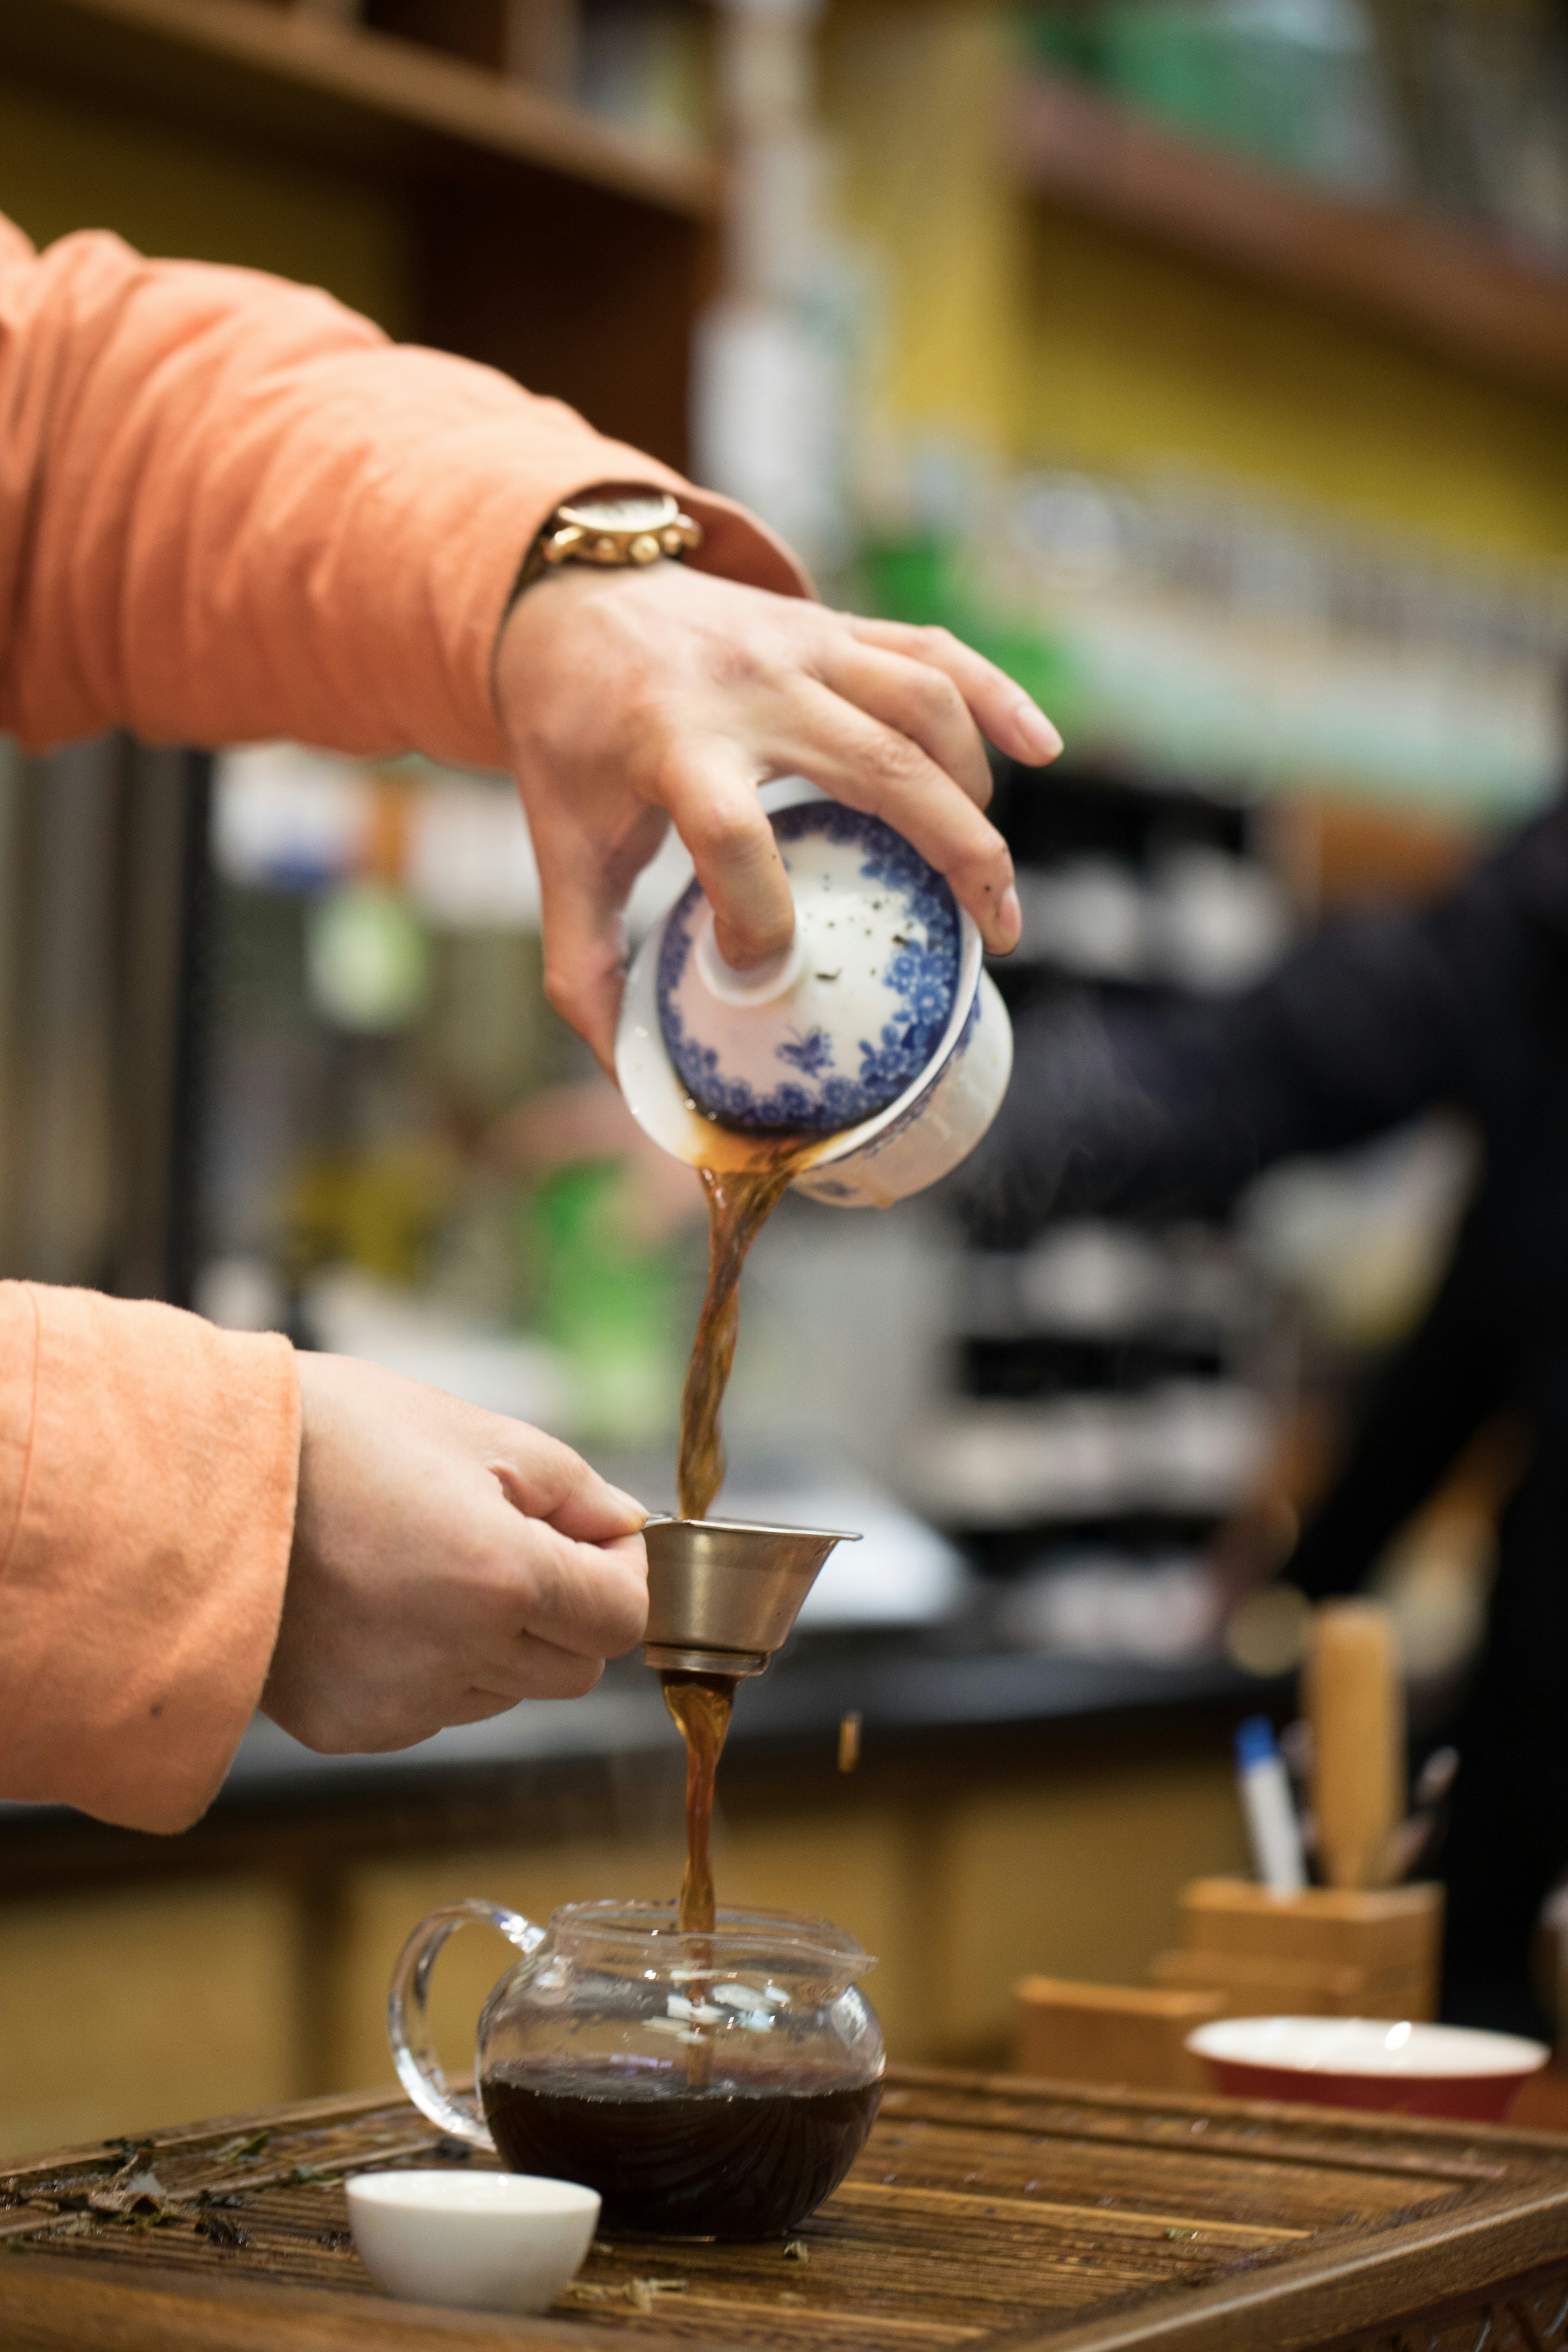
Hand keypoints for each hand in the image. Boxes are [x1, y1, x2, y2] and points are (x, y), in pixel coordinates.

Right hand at [264, 1353, 647, 1752]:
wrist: (201, 1480)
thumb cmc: (336, 1438)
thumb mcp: (474, 1432)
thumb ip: (573, 1490)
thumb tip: (625, 1528)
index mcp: (502, 1579)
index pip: (621, 1618)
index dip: (620, 1573)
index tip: (592, 1538)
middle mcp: (459, 1656)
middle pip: (575, 1668)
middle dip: (563, 1610)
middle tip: (509, 1543)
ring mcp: (400, 1703)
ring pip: (506, 1693)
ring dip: (495, 1641)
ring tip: (426, 1566)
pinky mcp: (350, 1729)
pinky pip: (432, 1708)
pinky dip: (429, 1665)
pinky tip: (379, 1605)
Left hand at [496, 561, 1062, 1064]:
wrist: (568, 606)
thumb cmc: (571, 742)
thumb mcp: (556, 849)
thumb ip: (583, 964)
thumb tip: (632, 1075)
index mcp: (670, 744)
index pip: (732, 837)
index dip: (759, 917)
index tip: (764, 968)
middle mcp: (748, 688)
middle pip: (880, 769)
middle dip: (958, 856)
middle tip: (994, 935)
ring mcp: (801, 646)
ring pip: (924, 708)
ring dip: (974, 792)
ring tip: (987, 872)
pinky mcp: (832, 627)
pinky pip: (935, 651)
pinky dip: (997, 696)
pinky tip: (1041, 750)